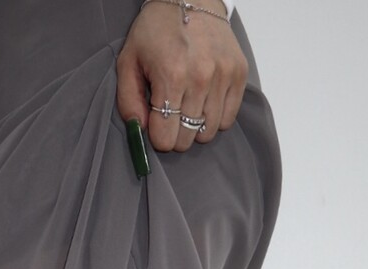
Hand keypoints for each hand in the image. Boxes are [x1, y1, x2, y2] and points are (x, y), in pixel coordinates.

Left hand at [116, 1, 248, 151]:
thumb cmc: (156, 30)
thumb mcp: (128, 61)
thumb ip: (128, 101)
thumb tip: (140, 130)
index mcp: (172, 76)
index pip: (166, 138)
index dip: (157, 136)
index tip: (155, 123)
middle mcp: (201, 78)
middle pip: (187, 139)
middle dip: (175, 134)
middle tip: (171, 115)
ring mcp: (223, 76)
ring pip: (209, 132)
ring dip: (195, 127)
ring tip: (187, 106)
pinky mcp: (238, 73)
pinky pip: (228, 119)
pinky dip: (215, 117)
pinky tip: (204, 101)